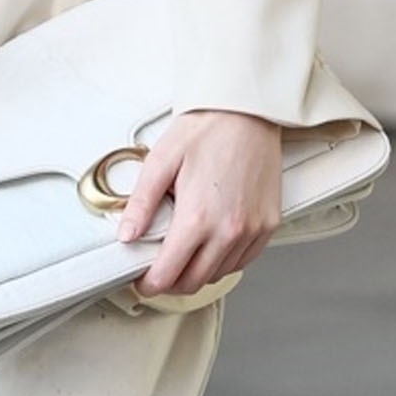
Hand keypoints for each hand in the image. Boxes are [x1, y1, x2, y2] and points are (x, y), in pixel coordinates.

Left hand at [118, 109, 285, 298]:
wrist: (247, 111)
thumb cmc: (207, 129)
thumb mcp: (161, 162)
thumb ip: (141, 203)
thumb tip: (126, 235)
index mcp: (198, 218)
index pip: (168, 275)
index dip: (149, 284)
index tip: (142, 280)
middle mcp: (229, 230)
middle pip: (194, 283)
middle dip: (170, 283)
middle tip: (158, 271)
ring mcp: (253, 230)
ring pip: (219, 275)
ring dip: (198, 273)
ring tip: (184, 255)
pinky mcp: (269, 224)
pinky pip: (244, 261)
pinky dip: (224, 262)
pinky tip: (211, 247)